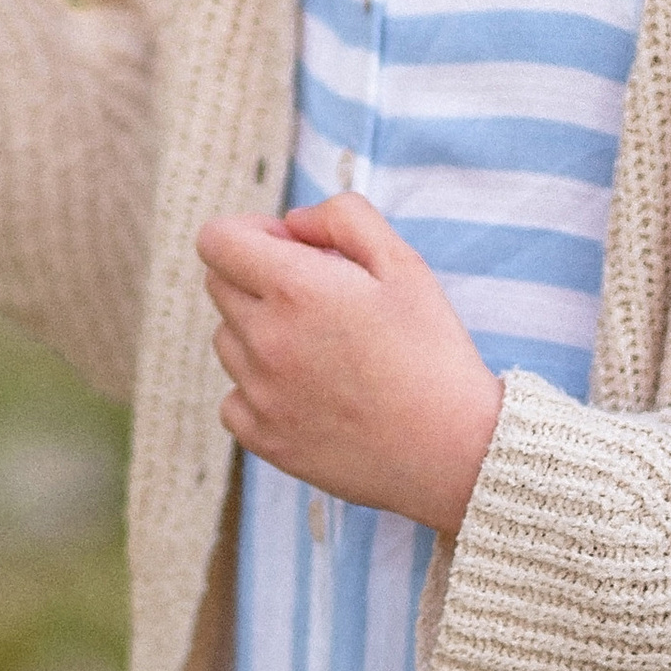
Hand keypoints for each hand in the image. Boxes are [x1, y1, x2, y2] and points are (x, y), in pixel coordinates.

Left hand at [196, 191, 503, 535]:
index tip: (290, 249)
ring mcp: (259, 395)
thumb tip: (293, 221)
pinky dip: (259, 390)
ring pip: (227, 340)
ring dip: (258, 332)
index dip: (251, 232)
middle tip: (318, 298)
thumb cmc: (433, 353)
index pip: (217, 240)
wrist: (454, 452)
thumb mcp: (403, 263)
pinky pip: (233, 399)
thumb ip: (342, 219)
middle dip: (257, 276)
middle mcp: (264, 340)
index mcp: (295, 289)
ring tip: (322, 350)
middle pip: (219, 284)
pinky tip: (309, 392)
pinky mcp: (264, 439)